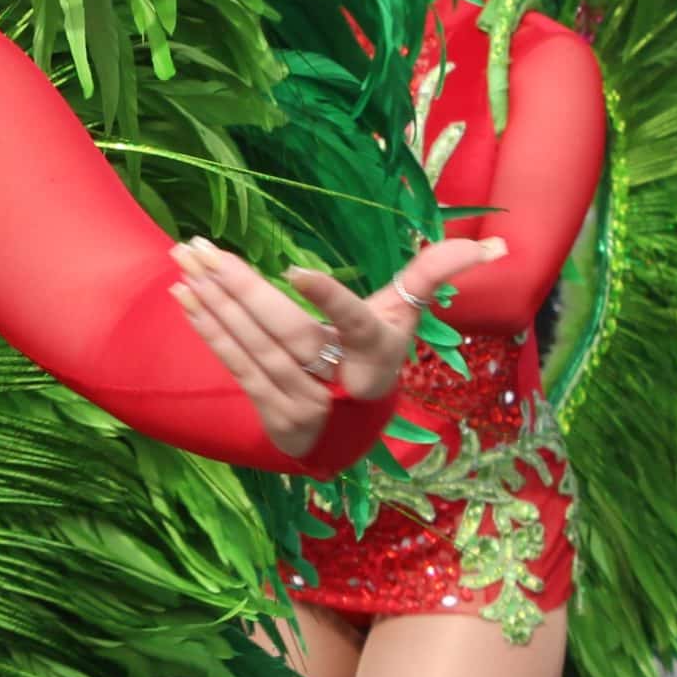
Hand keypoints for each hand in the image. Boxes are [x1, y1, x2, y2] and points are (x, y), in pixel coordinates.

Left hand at [170, 233, 507, 459]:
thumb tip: (494, 244)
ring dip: (214, 303)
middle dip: (242, 288)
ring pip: (255, 348)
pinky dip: (209, 330)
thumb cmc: (377, 356)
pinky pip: (236, 367)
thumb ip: (435, 274)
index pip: (355, 323)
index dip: (330, 300)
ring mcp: (306, 403)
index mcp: (377, 352)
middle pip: (289, 333)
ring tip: (183, 261)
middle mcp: (342, 381)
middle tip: (201, 247)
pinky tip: (185, 296)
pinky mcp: (273, 413)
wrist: (354, 431)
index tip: (298, 271)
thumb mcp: (405, 316)